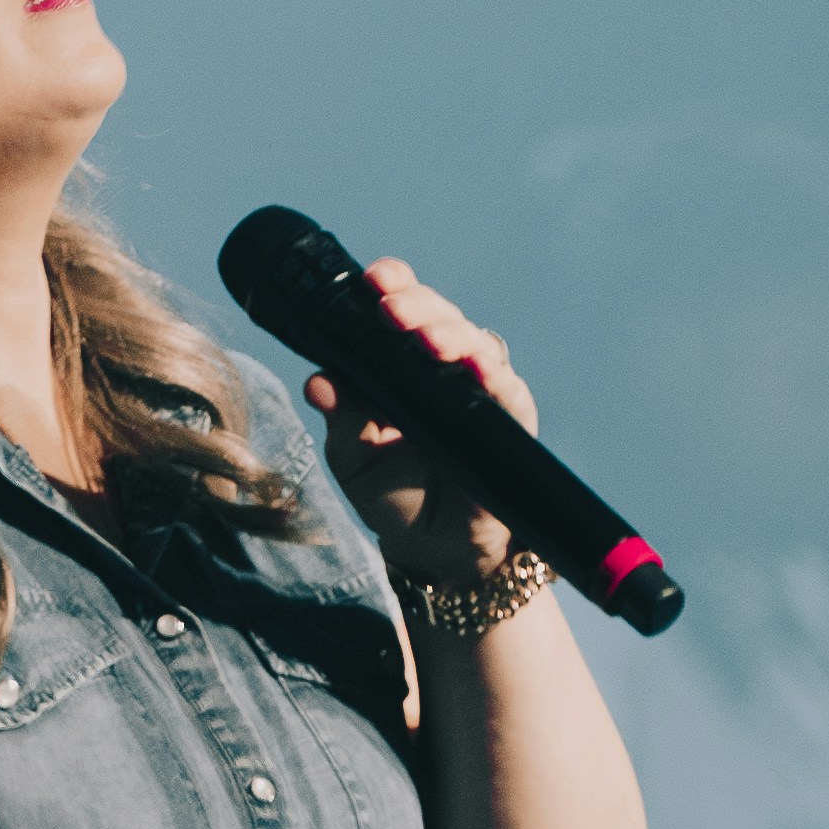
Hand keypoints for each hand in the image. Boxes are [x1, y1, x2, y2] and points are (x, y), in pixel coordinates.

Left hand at [299, 255, 534, 583]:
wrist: (434, 549)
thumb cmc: (393, 494)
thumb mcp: (353, 458)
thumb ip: (340, 418)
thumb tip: (318, 381)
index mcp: (402, 363)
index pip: (402, 309)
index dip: (393, 286)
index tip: (371, 280)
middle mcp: (445, 366)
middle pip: (437, 315)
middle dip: (415, 304)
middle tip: (388, 307)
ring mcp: (482, 388)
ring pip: (473, 341)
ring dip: (449, 334)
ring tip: (424, 339)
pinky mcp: (511, 418)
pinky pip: (506, 389)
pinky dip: (492, 375)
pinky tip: (476, 369)